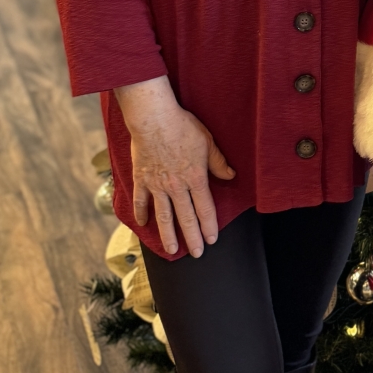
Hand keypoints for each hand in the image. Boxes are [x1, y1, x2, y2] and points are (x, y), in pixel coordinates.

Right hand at [114, 76, 234, 256]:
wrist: (153, 117)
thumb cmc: (182, 126)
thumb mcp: (207, 142)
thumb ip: (218, 162)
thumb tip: (231, 176)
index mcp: (195, 178)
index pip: (205, 209)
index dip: (209, 227)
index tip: (211, 240)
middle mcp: (176, 186)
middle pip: (186, 217)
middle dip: (192, 238)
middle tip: (196, 254)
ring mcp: (157, 185)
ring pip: (163, 215)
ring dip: (168, 234)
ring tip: (171, 249)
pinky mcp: (141, 179)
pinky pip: (141, 200)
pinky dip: (141, 212)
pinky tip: (143, 223)